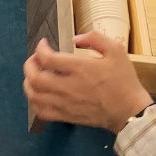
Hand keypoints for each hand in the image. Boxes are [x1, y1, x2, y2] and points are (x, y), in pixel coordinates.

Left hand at [23, 34, 152, 132]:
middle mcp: (68, 87)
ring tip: (34, 74)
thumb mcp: (116, 50)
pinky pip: (41, 111)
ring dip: (28, 82)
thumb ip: (95, 39)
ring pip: (34, 95)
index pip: (48, 59)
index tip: (43, 44)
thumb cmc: (122, 79)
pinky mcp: (65, 116)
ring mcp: (65, 104)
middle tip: (35, 58)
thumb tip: (76, 38)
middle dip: (29, 65)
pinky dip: (34, 101)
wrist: (127, 110)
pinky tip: (38, 93)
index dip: (40, 49)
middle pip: (35, 78)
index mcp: (80, 68)